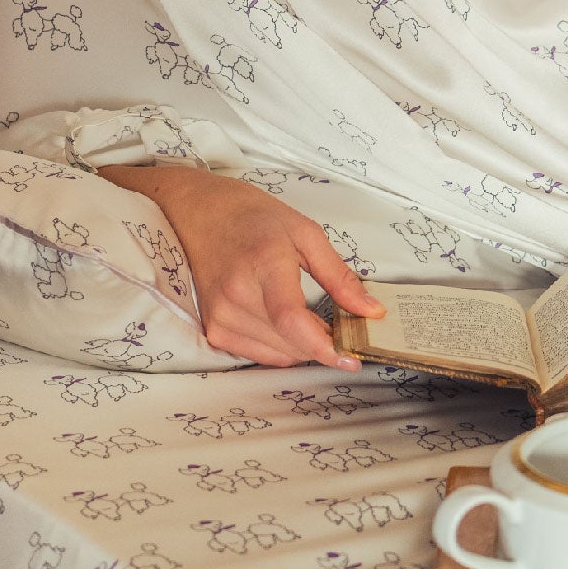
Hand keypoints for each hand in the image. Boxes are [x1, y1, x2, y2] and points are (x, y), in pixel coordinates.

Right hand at [100, 164, 384, 366]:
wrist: (197, 212)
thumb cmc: (252, 217)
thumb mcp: (305, 233)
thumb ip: (339, 276)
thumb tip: (370, 311)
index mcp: (265, 265)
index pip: (293, 321)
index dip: (325, 347)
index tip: (352, 356)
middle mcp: (237, 295)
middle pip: (291, 343)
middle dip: (323, 343)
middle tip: (341, 326)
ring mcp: (220, 315)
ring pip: (277, 354)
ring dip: (302, 346)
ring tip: (313, 320)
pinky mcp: (212, 328)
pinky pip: (257, 354)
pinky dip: (280, 346)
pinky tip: (285, 324)